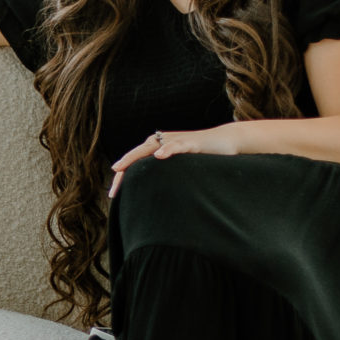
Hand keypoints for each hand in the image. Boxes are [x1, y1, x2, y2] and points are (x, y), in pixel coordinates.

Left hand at [107, 125, 238, 197]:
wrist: (227, 141)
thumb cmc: (203, 157)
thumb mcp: (180, 169)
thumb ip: (166, 178)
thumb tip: (153, 199)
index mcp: (158, 148)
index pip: (136, 163)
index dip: (123, 177)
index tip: (113, 196)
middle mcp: (163, 141)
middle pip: (137, 155)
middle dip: (123, 171)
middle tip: (112, 191)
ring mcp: (177, 140)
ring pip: (151, 147)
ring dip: (134, 157)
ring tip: (120, 168)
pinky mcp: (192, 142)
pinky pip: (177, 145)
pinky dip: (167, 149)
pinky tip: (159, 155)